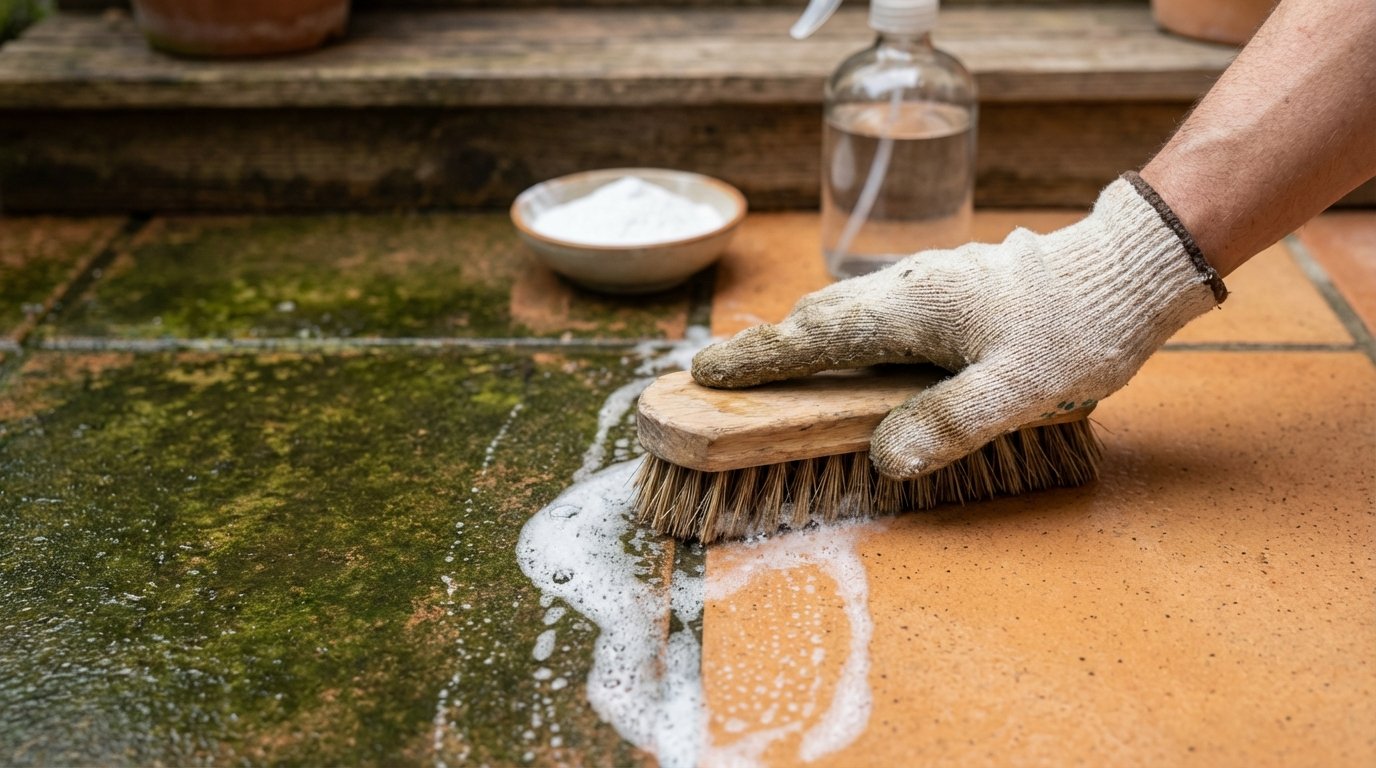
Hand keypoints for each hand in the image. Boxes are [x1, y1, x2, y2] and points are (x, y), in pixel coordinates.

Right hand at [692, 173, 1226, 478]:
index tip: (701, 374)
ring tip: (782, 371)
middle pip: (818, 318)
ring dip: (808, 339)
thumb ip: (947, 422)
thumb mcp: (1020, 388)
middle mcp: (908, 286)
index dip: (755, 360)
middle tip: (727, 381)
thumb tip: (883, 458)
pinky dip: (847, 333)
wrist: (1134, 269)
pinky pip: (877, 310)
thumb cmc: (1080, 328)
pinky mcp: (951, 287)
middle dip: (770, 348)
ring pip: (847, 310)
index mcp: (910, 309)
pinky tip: (861, 356)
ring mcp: (928, 281)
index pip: (811, 338)